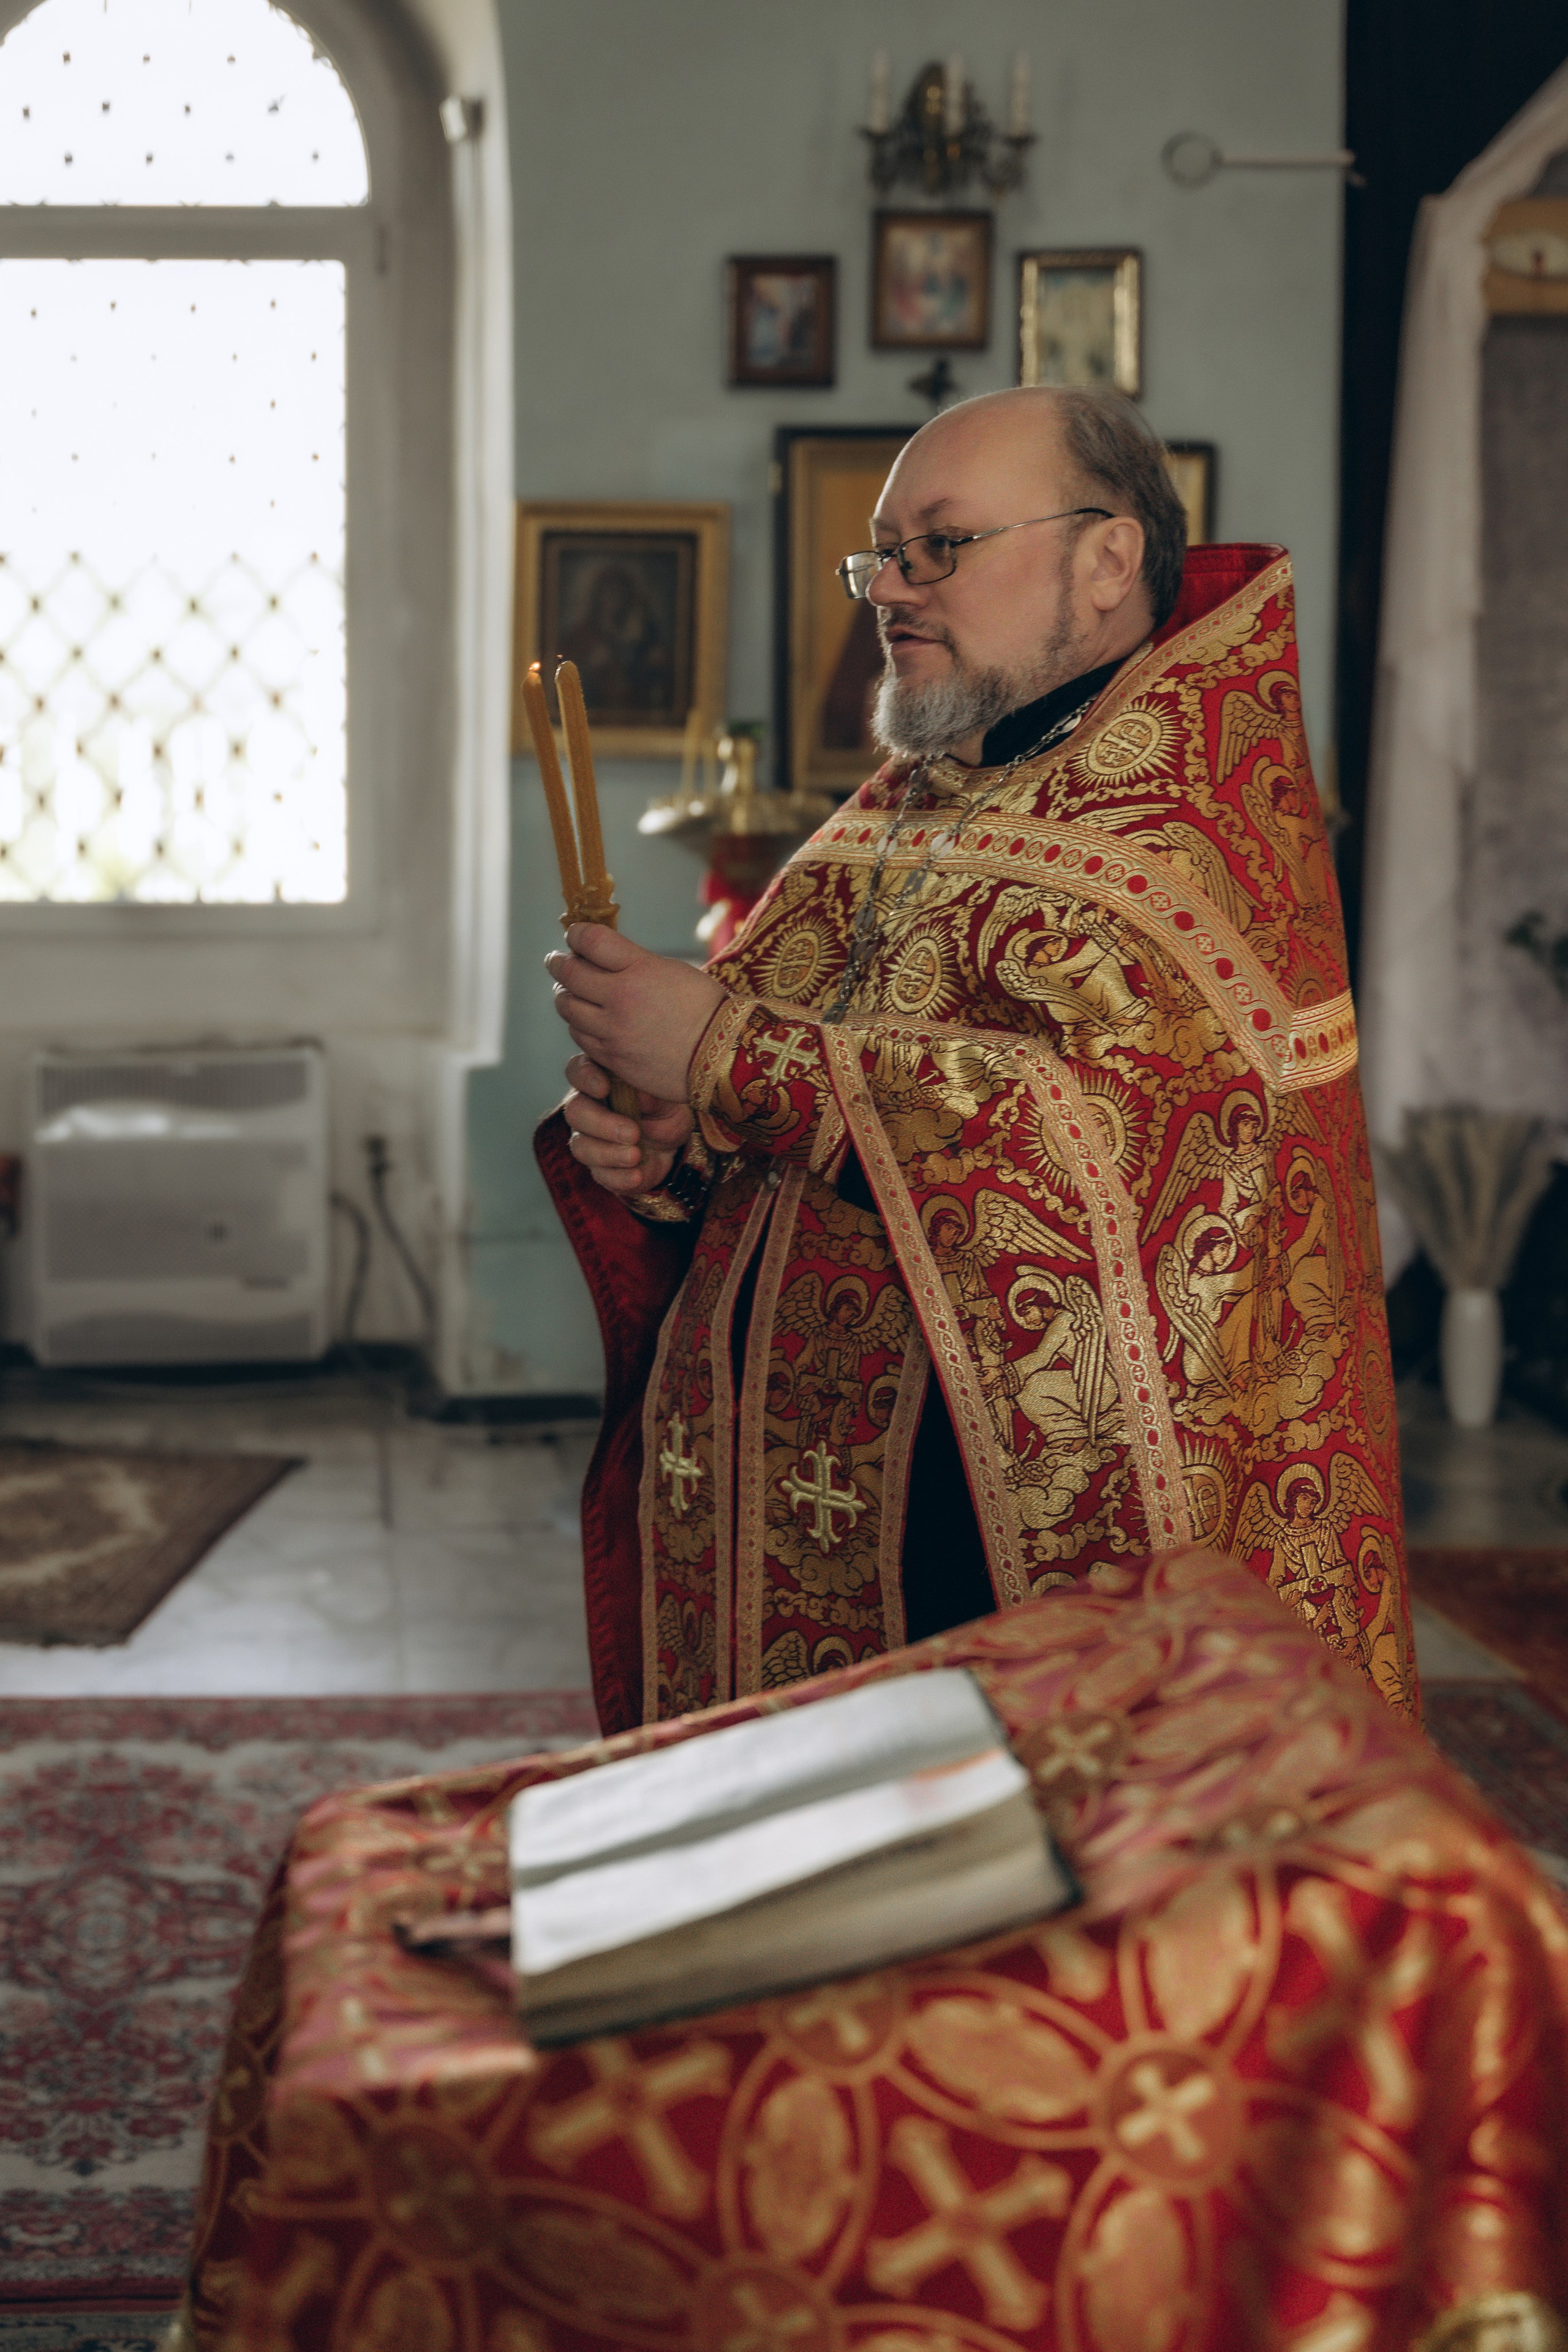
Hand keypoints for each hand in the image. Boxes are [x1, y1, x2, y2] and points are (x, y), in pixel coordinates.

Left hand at [546, 923, 726, 1102]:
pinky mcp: (612, 1058)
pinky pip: (580, 1037)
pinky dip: (579, 1025)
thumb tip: (600, 955)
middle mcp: (621, 999)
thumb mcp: (671, 970)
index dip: (576, 934)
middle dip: (559, 963)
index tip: (574, 935)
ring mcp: (613, 1031)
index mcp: (639, 970)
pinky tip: (587, 1021)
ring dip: (566, 996)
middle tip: (558, 961)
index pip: (590, 941)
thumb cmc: (704, 1007)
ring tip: (570, 992)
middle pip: (569, 974)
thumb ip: (633, 962)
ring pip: (568, 1008)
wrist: (723, 1055)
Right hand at [562, 1055, 693, 1195]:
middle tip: (632, 1132)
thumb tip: (637, 1091)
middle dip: (602, 1123)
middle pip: (575, 1112)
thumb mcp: (664, 1094)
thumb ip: (647, 1091)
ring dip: (609, 1153)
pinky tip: (637, 1174)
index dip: (585, 1078)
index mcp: (598, 1080)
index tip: (604, 1088)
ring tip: (636, 1155)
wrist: (674, 1142)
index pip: (577, 1071)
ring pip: (581, 1147)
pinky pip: (600, 1175)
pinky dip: (619, 1177)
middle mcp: (586, 1109)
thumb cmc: (662, 1108)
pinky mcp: (600, 1168)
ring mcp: (589, 1140)